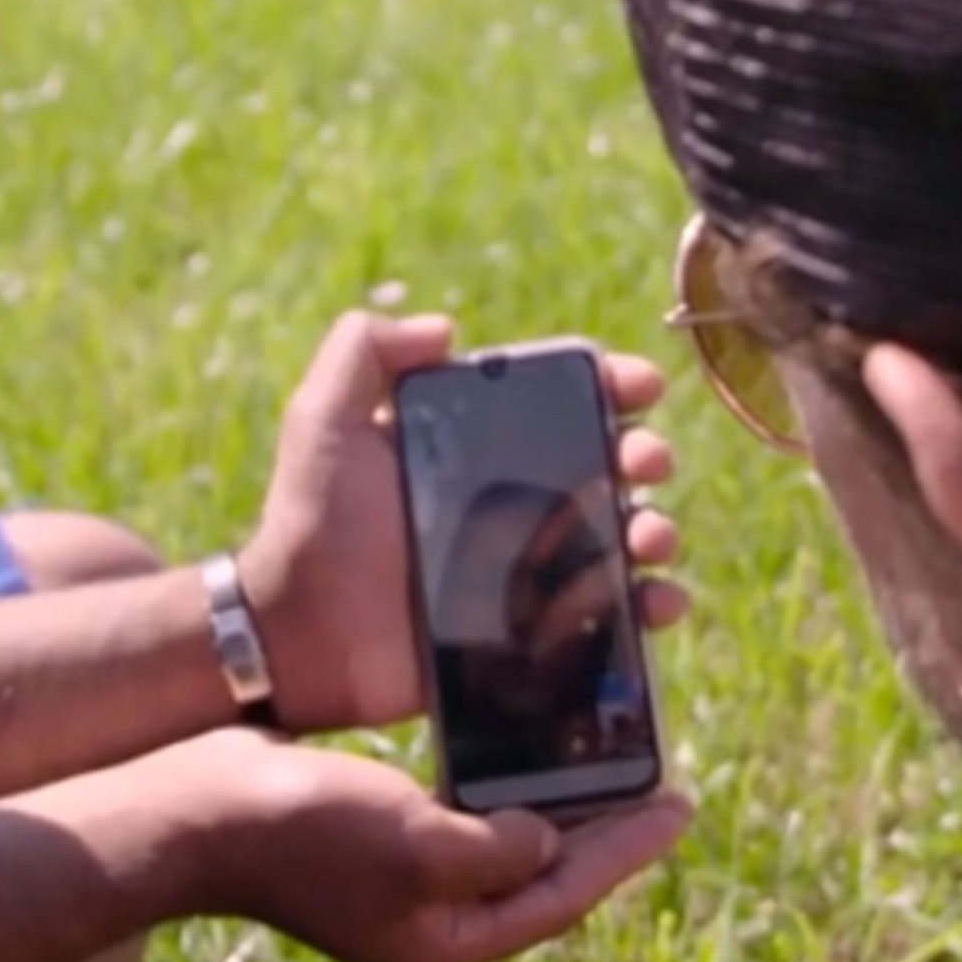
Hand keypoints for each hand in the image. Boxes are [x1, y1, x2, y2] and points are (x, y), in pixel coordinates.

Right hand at [150, 728, 691, 961]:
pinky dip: (503, 785)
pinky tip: (525, 747)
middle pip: (542, 875)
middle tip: (660, 781)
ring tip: (608, 759)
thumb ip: (499, 850)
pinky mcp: (380, 839)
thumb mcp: (418, 842)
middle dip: (602, 830)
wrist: (198, 807)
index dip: (625, 848)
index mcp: (444, 942)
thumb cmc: (304, 827)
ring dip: (556, 802)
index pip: (561, 895)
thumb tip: (549, 843)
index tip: (680, 803)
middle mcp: (431, 921)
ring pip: (508, 841)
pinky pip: (465, 814)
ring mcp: (403, 883)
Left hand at [238, 311, 686, 731]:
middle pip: (606, 466)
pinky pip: (607, 617)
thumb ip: (364, 354)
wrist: (303, 634)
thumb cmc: (310, 522)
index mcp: (475, 446)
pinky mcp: (532, 631)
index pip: (559, 402)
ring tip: (651, 537)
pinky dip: (647, 608)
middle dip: (644, 455)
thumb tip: (446, 328)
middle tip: (646, 463)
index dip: (609, 385)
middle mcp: (510, 500)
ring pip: (620, 539)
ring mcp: (527, 568)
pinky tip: (659, 603)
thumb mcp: (323, 422)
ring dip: (655, 529)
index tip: (640, 386)